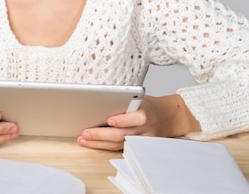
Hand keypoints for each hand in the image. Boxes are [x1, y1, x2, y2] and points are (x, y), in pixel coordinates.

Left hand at [76, 94, 200, 150]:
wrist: (165, 117)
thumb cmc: (146, 106)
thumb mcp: (139, 99)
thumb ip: (123, 102)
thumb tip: (98, 103)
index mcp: (146, 112)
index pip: (137, 117)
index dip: (123, 120)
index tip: (109, 120)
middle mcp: (145, 128)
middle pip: (123, 134)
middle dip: (102, 134)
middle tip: (86, 132)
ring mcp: (142, 140)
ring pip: (119, 144)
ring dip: (99, 142)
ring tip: (83, 139)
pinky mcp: (137, 148)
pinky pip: (119, 149)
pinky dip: (104, 146)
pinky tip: (92, 143)